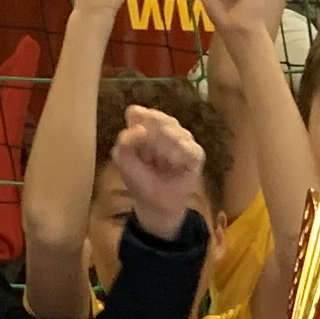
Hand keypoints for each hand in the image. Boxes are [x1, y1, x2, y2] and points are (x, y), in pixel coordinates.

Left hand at [109, 101, 206, 237]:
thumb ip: (125, 143)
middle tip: (148, 158)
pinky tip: (174, 164)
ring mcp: (182, 138)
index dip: (134, 127)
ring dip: (163, 149)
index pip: (137, 113)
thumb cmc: (140, 180)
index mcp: (144, 126)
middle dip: (149, 140)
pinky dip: (179, 156)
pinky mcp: (196, 154)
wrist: (156, 205)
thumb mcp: (123, 162)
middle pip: (157, 118)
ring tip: (161, 163)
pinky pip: (189, 148)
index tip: (135, 144)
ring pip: (174, 131)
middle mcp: (165, 127)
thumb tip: (140, 129)